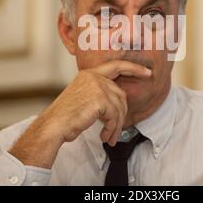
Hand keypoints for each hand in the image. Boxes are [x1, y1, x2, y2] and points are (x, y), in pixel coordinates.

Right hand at [9, 60, 150, 167]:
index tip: (148, 73)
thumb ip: (101, 94)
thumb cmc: (67, 116)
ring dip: (116, 125)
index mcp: (89, 74)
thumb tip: (122, 102)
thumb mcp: (85, 98)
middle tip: (117, 130)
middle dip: (121, 115)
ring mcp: (97, 86)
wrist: (54, 125)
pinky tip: (104, 136)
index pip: (117, 65)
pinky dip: (112, 128)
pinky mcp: (99, 99)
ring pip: (119, 107)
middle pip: (120, 94)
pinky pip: (114, 115)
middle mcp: (93, 76)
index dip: (134, 68)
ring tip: (110, 137)